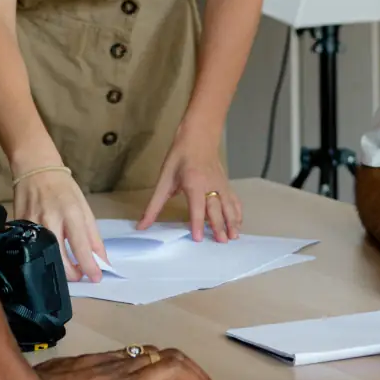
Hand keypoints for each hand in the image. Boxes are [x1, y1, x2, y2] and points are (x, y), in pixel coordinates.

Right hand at [13, 169, 104, 283]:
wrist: (36, 169)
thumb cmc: (64, 188)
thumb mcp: (84, 208)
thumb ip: (93, 236)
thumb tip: (102, 261)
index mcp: (71, 213)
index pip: (81, 246)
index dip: (89, 266)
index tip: (96, 278)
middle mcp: (50, 219)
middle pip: (59, 257)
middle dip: (71, 273)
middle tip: (79, 276)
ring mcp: (32, 223)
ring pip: (43, 256)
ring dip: (56, 267)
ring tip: (66, 269)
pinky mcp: (18, 225)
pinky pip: (29, 249)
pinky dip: (40, 257)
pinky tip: (46, 258)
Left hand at [138, 124, 241, 242]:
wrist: (199, 136)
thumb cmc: (180, 156)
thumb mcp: (164, 179)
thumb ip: (154, 205)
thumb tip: (142, 225)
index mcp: (194, 183)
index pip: (196, 207)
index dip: (197, 223)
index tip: (198, 238)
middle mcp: (211, 185)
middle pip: (216, 209)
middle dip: (219, 226)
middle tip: (221, 243)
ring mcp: (221, 184)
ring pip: (229, 206)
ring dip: (232, 222)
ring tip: (233, 237)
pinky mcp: (226, 184)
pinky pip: (234, 200)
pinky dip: (238, 212)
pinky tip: (238, 223)